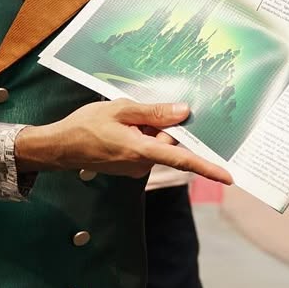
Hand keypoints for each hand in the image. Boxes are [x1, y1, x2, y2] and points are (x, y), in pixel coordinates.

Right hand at [15, 101, 232, 184]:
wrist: (60, 147)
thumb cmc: (86, 126)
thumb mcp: (120, 110)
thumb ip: (153, 113)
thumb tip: (184, 112)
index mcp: (141, 150)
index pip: (182, 160)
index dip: (207, 167)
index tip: (228, 177)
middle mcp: (142, 164)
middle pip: (168, 144)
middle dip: (163, 127)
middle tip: (141, 112)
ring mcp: (135, 168)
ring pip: (156, 146)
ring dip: (149, 131)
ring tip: (123, 119)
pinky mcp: (129, 168)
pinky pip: (146, 150)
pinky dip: (141, 137)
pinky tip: (121, 128)